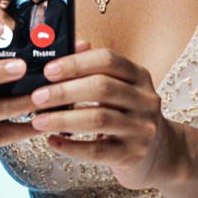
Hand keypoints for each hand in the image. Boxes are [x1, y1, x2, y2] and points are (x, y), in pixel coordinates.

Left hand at [26, 46, 186, 190]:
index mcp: (139, 76)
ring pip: (98, 119)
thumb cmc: (128, 115)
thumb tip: (74, 43)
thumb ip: (95, 68)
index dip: (76, 63)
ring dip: (62, 119)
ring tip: (38, 121)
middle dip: (64, 91)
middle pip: (102, 88)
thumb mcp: (119, 87)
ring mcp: (142, 129)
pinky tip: (52, 141)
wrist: (160, 154)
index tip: (48, 70)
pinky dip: (70, 146)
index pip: (108, 60)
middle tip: (36, 97)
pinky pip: (97, 151)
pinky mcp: (133, 155)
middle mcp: (145, 100)